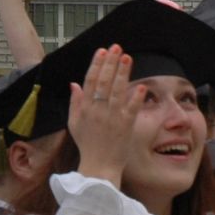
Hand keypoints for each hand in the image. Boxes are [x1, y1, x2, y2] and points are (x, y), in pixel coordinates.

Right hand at [68, 46, 139, 185]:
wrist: (99, 167)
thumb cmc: (87, 145)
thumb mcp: (74, 123)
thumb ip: (75, 103)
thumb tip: (74, 84)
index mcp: (85, 109)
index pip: (90, 81)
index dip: (96, 64)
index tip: (102, 51)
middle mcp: (98, 111)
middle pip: (104, 81)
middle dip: (111, 63)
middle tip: (117, 47)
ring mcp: (113, 118)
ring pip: (117, 91)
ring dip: (123, 73)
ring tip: (127, 58)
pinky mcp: (126, 127)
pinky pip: (132, 109)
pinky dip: (136, 98)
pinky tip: (141, 86)